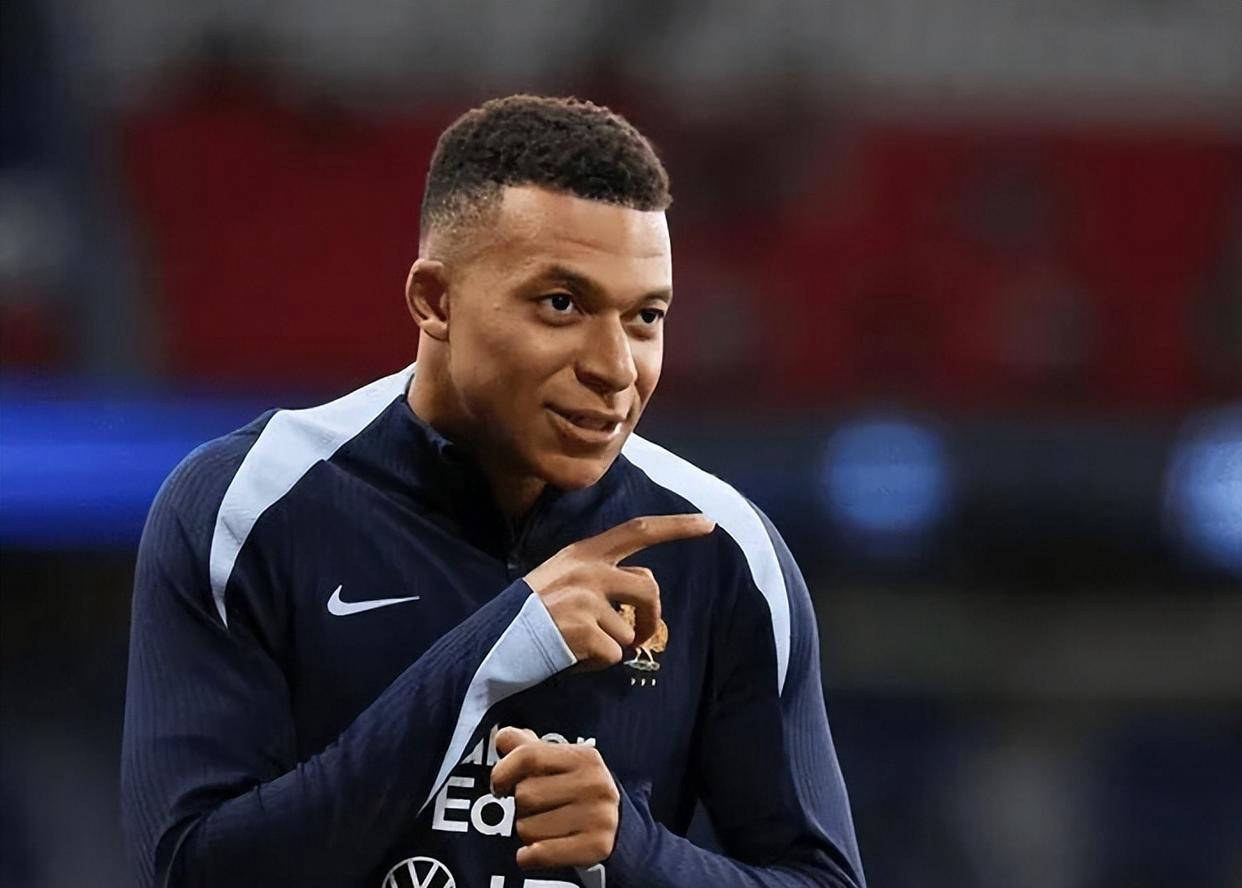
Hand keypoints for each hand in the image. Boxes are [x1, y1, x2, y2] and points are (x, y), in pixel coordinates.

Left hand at [492, 727, 619, 869]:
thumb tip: (503, 738)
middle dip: (521, 807)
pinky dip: (529, 856)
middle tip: (537, 810)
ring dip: (527, 833)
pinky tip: (536, 851)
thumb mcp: (560, 763)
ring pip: (527, 828)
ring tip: (546, 828)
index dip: (503, 771)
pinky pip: (540, 853)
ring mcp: (598, 816)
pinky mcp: (596, 846)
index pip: (528, 757)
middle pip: (524, 795)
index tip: (499, 786)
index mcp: (583, 757)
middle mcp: (594, 784)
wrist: (619, 824)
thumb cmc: (579, 791)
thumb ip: (529, 748)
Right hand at [524, 514, 714, 669]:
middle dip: (651, 618)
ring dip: (612, 646)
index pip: (638, 531)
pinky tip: (570, 659)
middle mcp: (587, 570)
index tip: (709, 524)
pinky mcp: (584, 629)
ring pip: (630, 629)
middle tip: (641, 637)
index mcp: (582, 553)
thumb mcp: (558, 579)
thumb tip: (643, 591)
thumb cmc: (526, 616)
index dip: (676, 527)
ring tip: (580, 647)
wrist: (489, 644)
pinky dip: (596, 665)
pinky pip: (614, 654)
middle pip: (649, 588)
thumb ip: (598, 577)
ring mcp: (586, 599)